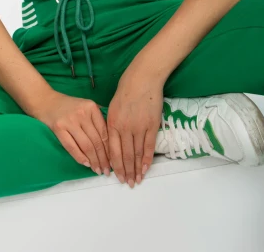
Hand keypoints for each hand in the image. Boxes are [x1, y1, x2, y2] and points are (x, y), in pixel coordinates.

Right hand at [32, 90, 110, 175]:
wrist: (45, 101)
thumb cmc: (68, 105)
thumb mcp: (86, 105)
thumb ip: (98, 118)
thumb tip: (113, 140)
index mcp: (91, 107)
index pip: (104, 132)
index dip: (110, 149)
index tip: (113, 161)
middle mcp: (82, 113)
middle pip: (96, 140)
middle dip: (103, 158)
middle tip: (106, 171)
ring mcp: (69, 121)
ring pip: (86, 145)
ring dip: (93, 161)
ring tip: (97, 170)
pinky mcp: (58, 128)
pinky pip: (71, 147)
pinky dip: (80, 157)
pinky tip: (86, 164)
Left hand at [106, 69, 163, 186]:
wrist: (142, 79)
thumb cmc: (126, 90)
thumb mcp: (113, 107)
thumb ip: (113, 125)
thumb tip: (113, 141)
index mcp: (112, 124)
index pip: (113, 151)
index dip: (115, 166)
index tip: (116, 176)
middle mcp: (124, 128)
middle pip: (125, 155)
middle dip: (126, 172)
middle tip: (128, 184)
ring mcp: (139, 128)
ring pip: (137, 153)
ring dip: (137, 169)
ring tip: (137, 180)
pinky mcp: (151, 125)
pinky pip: (149, 146)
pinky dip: (147, 159)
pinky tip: (146, 168)